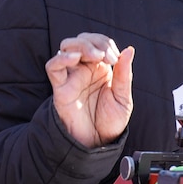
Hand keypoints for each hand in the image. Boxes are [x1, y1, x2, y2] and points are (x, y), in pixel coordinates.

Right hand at [47, 33, 133, 147]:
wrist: (98, 143)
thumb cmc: (110, 122)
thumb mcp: (123, 98)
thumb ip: (124, 74)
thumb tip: (129, 49)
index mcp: (101, 68)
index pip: (99, 42)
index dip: (107, 44)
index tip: (115, 58)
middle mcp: (85, 69)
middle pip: (83, 40)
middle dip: (96, 42)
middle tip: (108, 57)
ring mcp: (72, 77)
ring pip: (67, 47)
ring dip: (81, 45)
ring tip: (95, 56)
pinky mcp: (60, 88)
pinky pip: (53, 67)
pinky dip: (61, 58)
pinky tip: (74, 58)